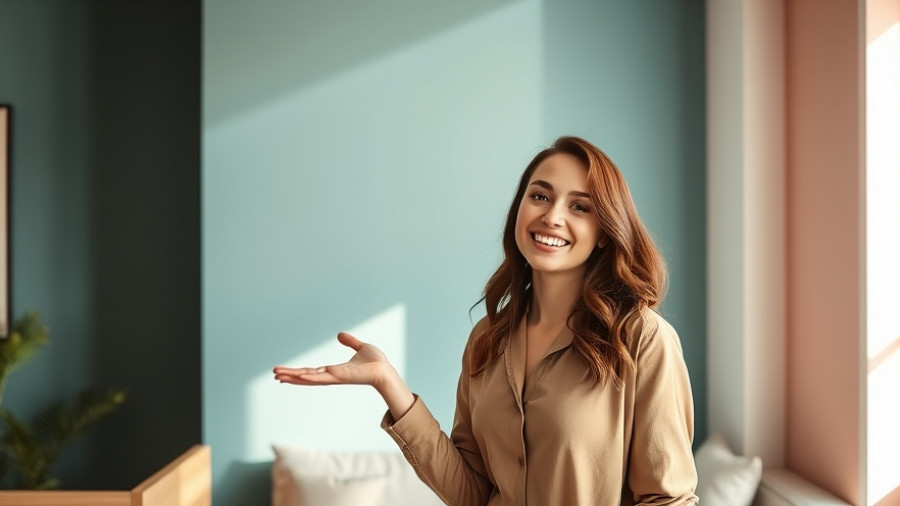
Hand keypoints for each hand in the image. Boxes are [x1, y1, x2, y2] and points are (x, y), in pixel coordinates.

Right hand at [273, 332, 390, 387]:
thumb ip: (350, 342)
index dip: (298, 372)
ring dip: (295, 377)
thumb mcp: (360, 347)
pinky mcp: (341, 377)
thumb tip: (339, 335)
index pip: (312, 371)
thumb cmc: (376, 362)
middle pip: (307, 376)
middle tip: (274, 374)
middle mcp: (332, 375)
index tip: (284, 372)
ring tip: (279, 376)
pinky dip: (310, 377)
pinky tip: (299, 376)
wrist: (385, 370)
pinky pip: (323, 377)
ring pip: (310, 378)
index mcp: (334, 370)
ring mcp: (335, 377)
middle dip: (291, 376)